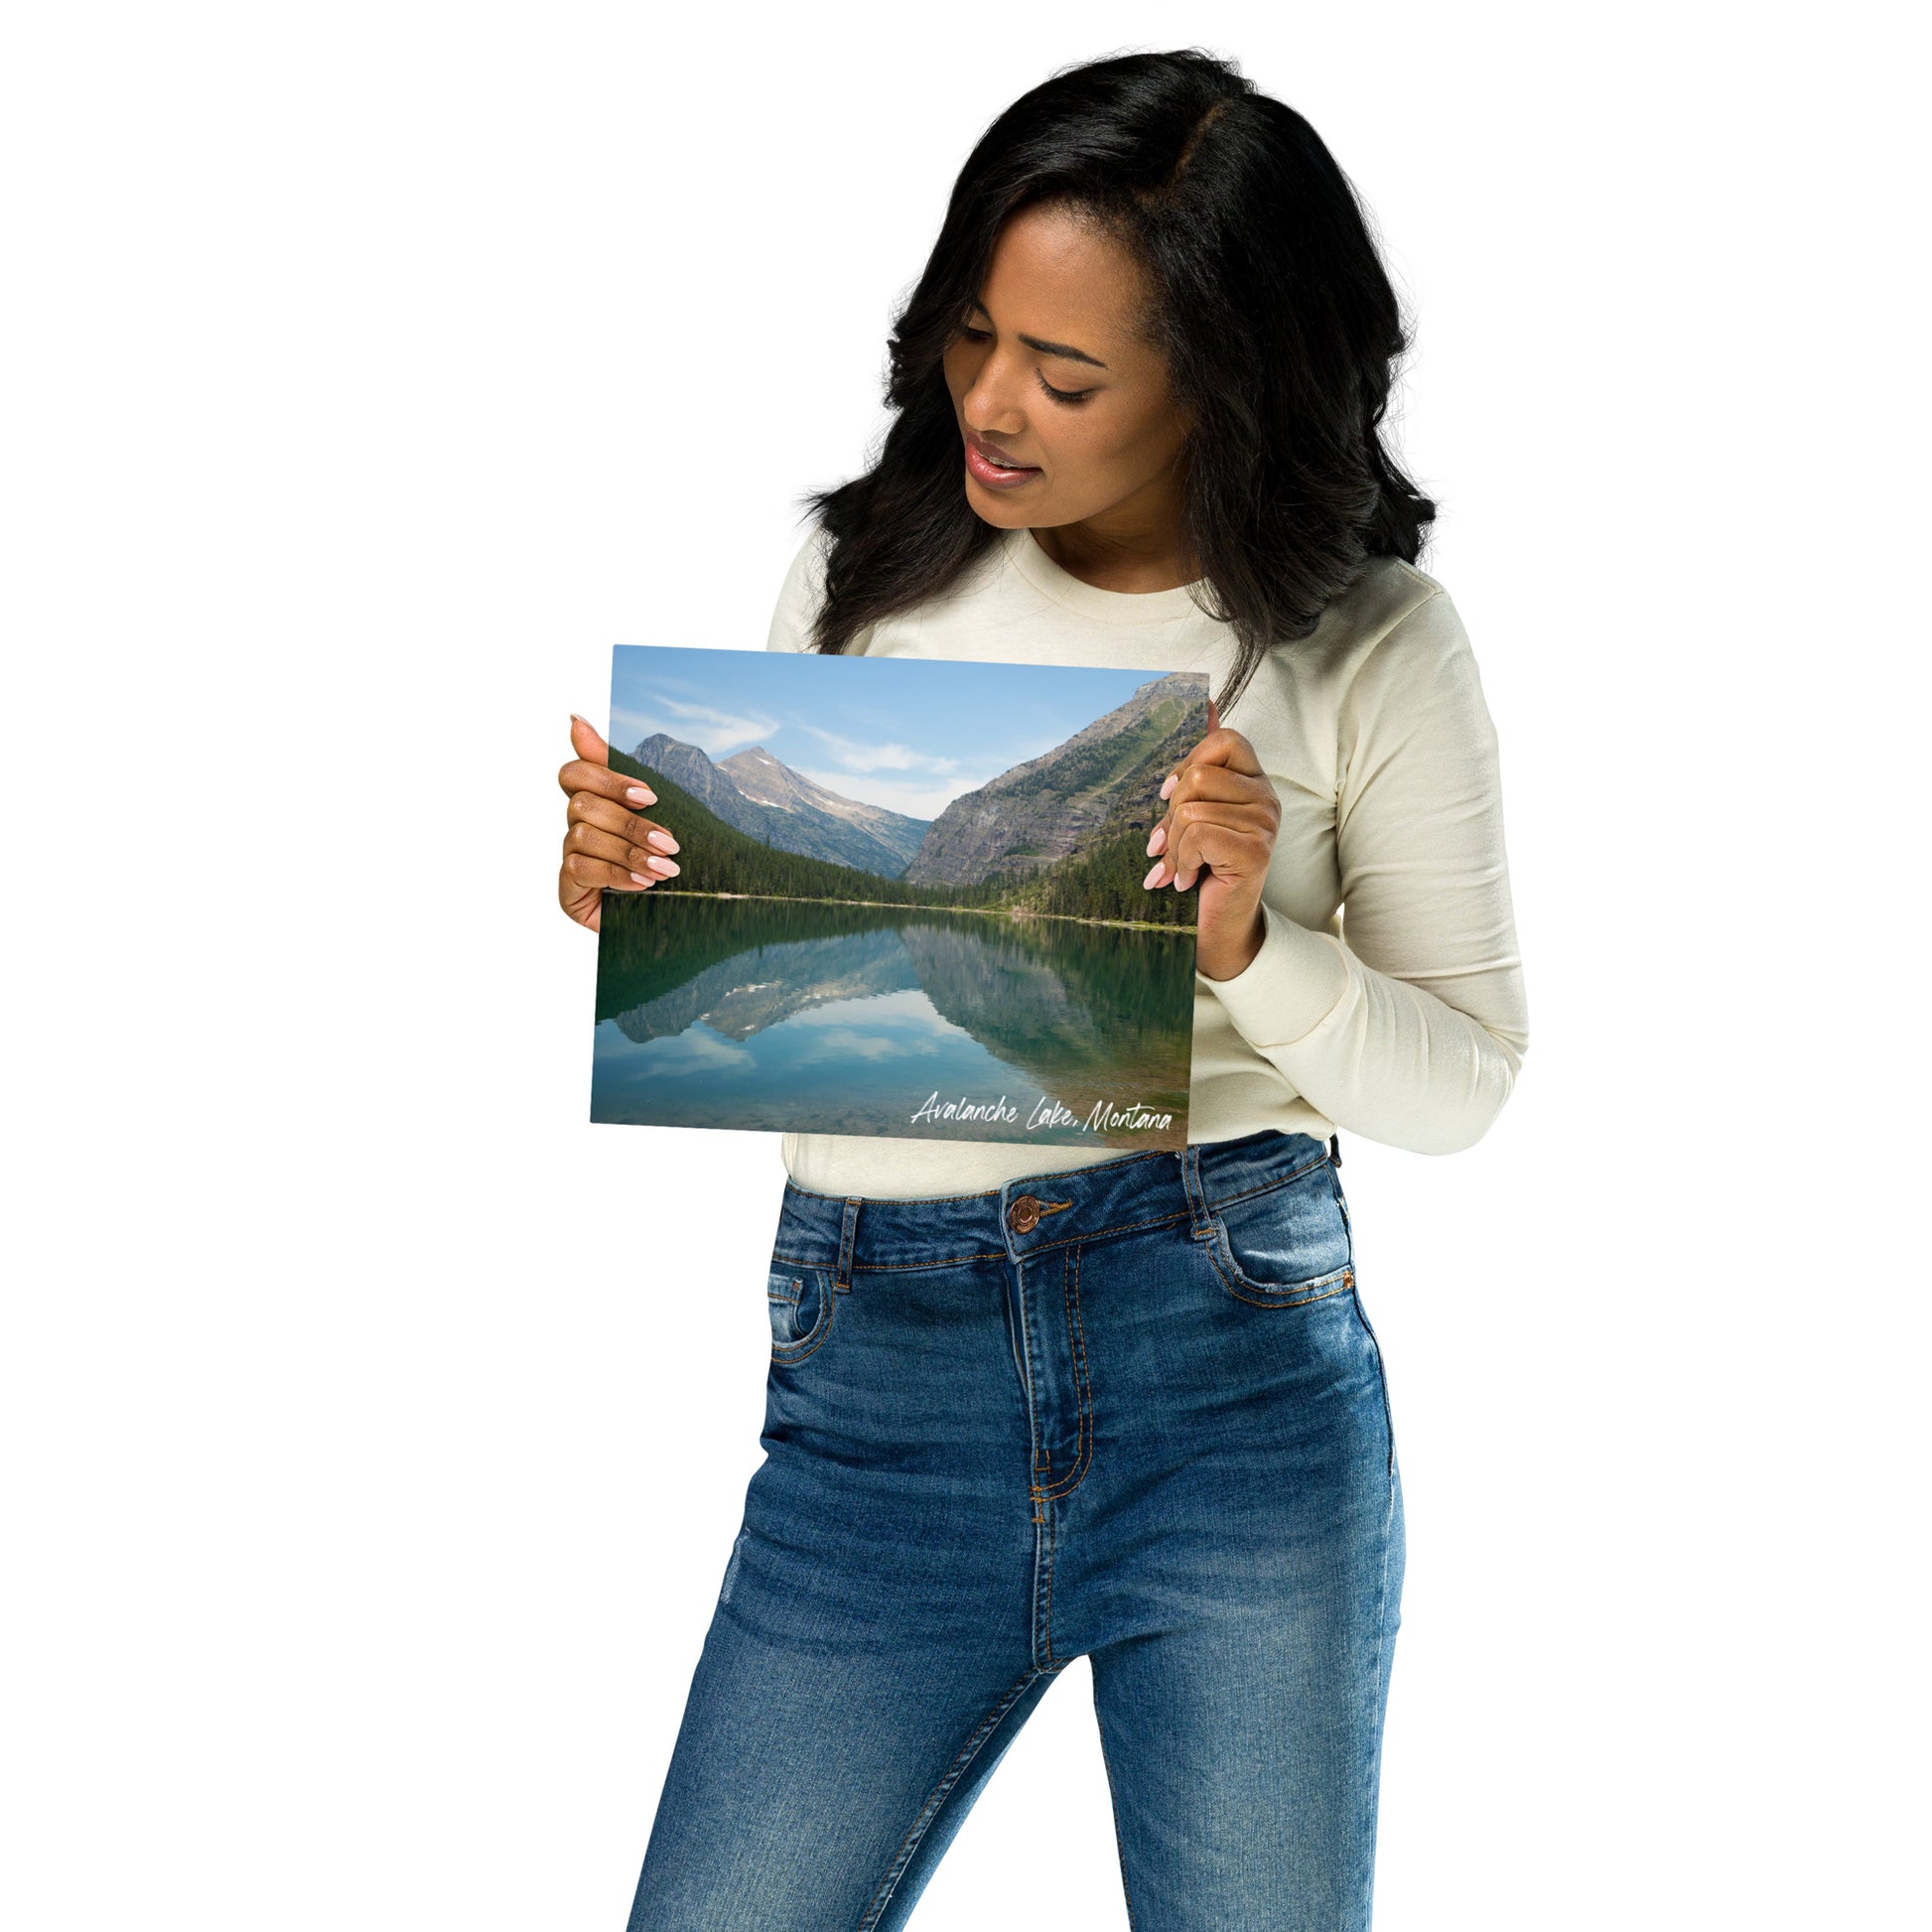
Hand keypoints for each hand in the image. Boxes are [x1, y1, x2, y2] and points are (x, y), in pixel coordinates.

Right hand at [557, 714, 682, 932]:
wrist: (672, 922)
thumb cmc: (664, 865)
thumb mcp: (657, 818)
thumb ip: (622, 773)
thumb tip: (574, 717)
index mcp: (596, 805)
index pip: (575, 773)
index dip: (606, 777)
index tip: (649, 796)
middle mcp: (576, 828)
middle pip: (582, 803)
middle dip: (630, 823)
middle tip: (671, 843)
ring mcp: (569, 859)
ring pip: (582, 835)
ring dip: (629, 851)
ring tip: (666, 870)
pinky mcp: (567, 890)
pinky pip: (580, 868)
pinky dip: (616, 873)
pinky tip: (642, 885)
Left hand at [1142, 698, 1279, 979]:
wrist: (1217, 928)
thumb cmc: (1203, 868)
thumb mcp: (1195, 811)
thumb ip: (1201, 762)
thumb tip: (1206, 702)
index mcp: (1253, 782)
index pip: (1224, 739)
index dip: (1188, 763)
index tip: (1168, 796)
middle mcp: (1267, 797)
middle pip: (1200, 775)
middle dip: (1171, 813)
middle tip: (1168, 844)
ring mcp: (1265, 823)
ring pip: (1193, 807)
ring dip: (1174, 844)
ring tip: (1179, 867)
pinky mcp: (1256, 850)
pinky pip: (1198, 833)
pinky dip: (1181, 860)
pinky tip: (1188, 879)